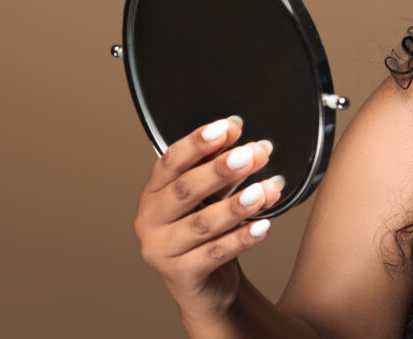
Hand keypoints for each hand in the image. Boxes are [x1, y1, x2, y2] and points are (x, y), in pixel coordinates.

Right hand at [133, 117, 284, 321]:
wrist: (208, 285)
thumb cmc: (206, 232)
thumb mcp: (210, 195)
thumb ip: (218, 166)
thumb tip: (235, 131)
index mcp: (153, 192)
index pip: (171, 161)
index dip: (198, 142)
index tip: (228, 127)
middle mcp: (149, 220)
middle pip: (185, 190)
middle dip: (220, 170)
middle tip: (251, 155)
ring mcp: (161, 250)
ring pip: (202, 224)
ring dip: (236, 205)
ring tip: (263, 191)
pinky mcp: (181, 276)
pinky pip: (216, 253)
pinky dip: (241, 238)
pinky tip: (263, 226)